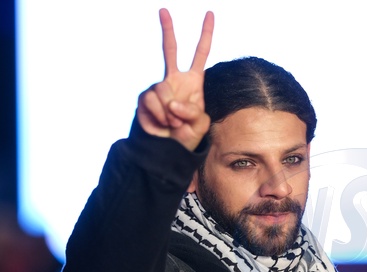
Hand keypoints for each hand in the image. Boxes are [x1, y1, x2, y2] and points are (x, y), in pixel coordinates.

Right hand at [137, 9, 213, 150]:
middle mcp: (175, 80)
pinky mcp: (144, 98)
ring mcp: (158, 87)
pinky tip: (163, 125)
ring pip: (161, 89)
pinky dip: (159, 116)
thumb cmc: (187, 136)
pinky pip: (151, 102)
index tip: (210, 13)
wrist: (168, 149)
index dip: (206, 34)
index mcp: (194, 81)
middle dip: (168, 29)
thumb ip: (193, 111)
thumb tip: (172, 102)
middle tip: (164, 10)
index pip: (201, 53)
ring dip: (169, 111)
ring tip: (173, 124)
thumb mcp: (201, 124)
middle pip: (169, 49)